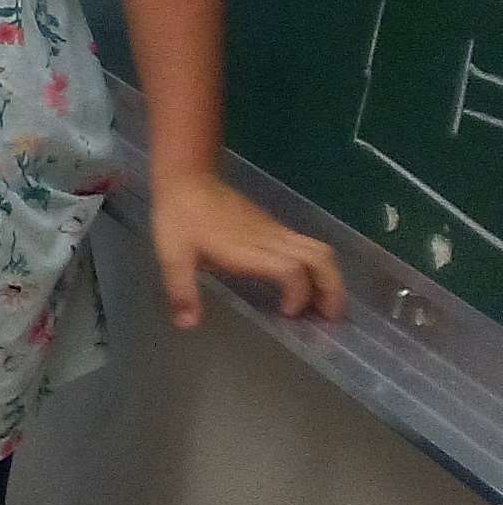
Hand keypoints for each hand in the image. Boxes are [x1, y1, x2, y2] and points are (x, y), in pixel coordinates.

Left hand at [151, 172, 344, 327]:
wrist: (188, 179)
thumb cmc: (179, 218)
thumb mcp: (172, 257)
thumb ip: (182, 291)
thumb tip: (188, 325)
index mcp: (247, 250)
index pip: (290, 270)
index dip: (298, 294)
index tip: (288, 314)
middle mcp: (270, 239)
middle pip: (320, 258)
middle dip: (331, 289)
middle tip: (330, 318)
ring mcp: (275, 231)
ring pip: (319, 250)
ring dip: (330, 278)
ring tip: (325, 306)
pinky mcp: (274, 226)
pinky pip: (307, 246)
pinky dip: (316, 267)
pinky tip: (305, 285)